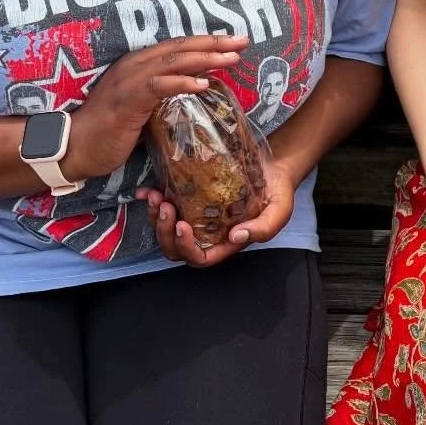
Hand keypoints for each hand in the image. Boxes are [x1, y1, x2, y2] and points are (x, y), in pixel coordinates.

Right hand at [65, 35, 248, 181]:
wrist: (76, 147)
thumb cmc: (111, 129)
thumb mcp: (143, 105)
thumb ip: (164, 92)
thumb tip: (196, 86)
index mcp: (139, 64)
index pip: (178, 46)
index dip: (207, 41)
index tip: (236, 41)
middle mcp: (134, 65)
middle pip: (180, 48)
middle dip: (214, 43)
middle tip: (243, 41)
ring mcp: (130, 81)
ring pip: (173, 62)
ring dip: (205, 58)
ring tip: (232, 58)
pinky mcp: (128, 100)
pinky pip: (159, 86)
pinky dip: (182, 83)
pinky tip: (202, 83)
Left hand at [138, 151, 295, 267]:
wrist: (274, 166)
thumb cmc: (277, 191)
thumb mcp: (279, 211)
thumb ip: (263, 228)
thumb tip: (236, 236)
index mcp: (225, 243)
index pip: (200, 258)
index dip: (186, 248)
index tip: (183, 226)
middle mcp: (207, 234)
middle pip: (176, 248)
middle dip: (164, 231)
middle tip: (164, 207)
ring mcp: (195, 217)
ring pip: (166, 228)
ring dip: (154, 216)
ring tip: (154, 196)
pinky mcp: (188, 199)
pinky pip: (164, 206)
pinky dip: (151, 200)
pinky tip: (146, 189)